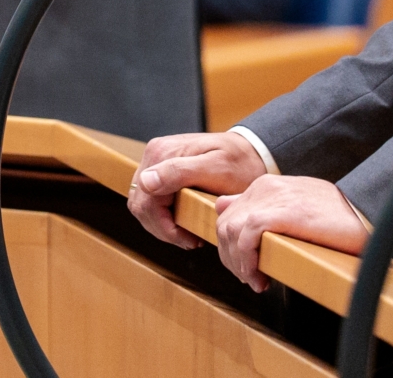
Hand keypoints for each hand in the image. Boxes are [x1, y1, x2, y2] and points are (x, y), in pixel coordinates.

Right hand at [128, 131, 267, 249]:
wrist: (252, 152)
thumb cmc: (239, 162)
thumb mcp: (215, 168)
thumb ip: (179, 172)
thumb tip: (146, 182)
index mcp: (162, 153)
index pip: (146, 202)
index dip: (163, 226)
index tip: (188, 238)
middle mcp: (154, 154)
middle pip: (141, 206)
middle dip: (163, 229)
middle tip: (189, 240)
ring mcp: (156, 163)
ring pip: (143, 206)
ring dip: (162, 225)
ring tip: (188, 234)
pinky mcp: (162, 171)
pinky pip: (151, 201)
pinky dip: (164, 217)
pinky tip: (185, 222)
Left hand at [213, 176, 368, 292]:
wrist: (366, 212)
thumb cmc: (336, 215)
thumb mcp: (293, 206)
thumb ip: (260, 207)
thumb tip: (224, 207)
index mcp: (265, 185)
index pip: (227, 216)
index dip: (230, 248)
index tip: (248, 269)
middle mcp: (264, 187)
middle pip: (224, 225)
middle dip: (231, 259)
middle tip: (251, 279)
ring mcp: (271, 197)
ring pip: (230, 231)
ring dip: (239, 263)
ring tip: (257, 281)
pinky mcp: (282, 212)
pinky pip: (246, 237)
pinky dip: (247, 261)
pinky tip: (261, 276)